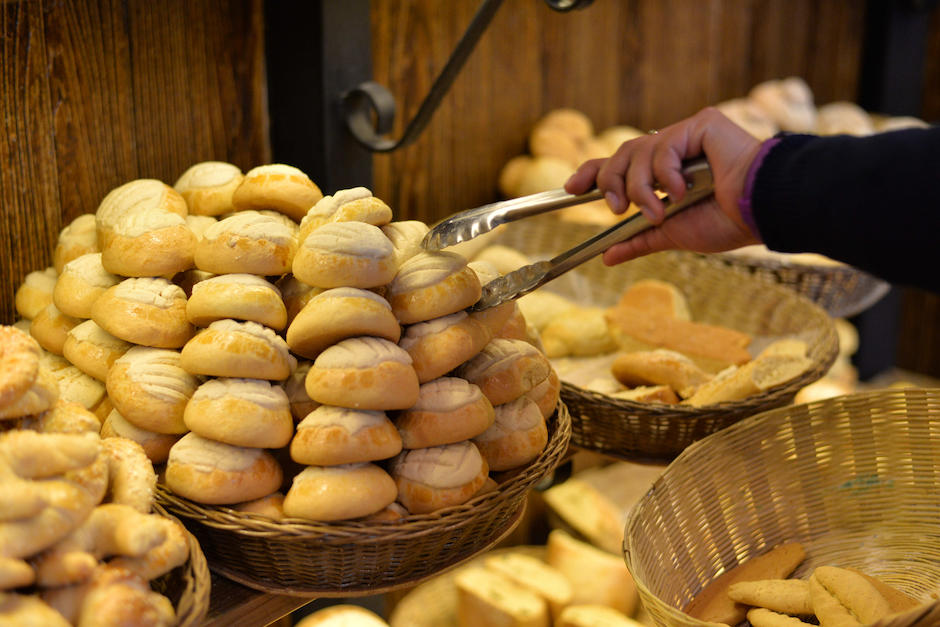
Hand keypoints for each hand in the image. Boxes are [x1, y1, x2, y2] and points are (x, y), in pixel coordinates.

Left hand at [565, 107, 763, 265]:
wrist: (759, 212)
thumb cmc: (726, 222)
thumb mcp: (672, 234)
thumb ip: (639, 240)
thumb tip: (607, 257)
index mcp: (666, 172)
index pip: (621, 164)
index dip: (593, 172)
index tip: (571, 188)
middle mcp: (674, 150)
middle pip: (622, 153)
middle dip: (610, 181)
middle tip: (615, 208)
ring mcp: (688, 135)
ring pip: (638, 150)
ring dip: (639, 186)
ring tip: (657, 210)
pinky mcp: (703, 124)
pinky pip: (665, 145)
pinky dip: (666, 173)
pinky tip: (681, 190)